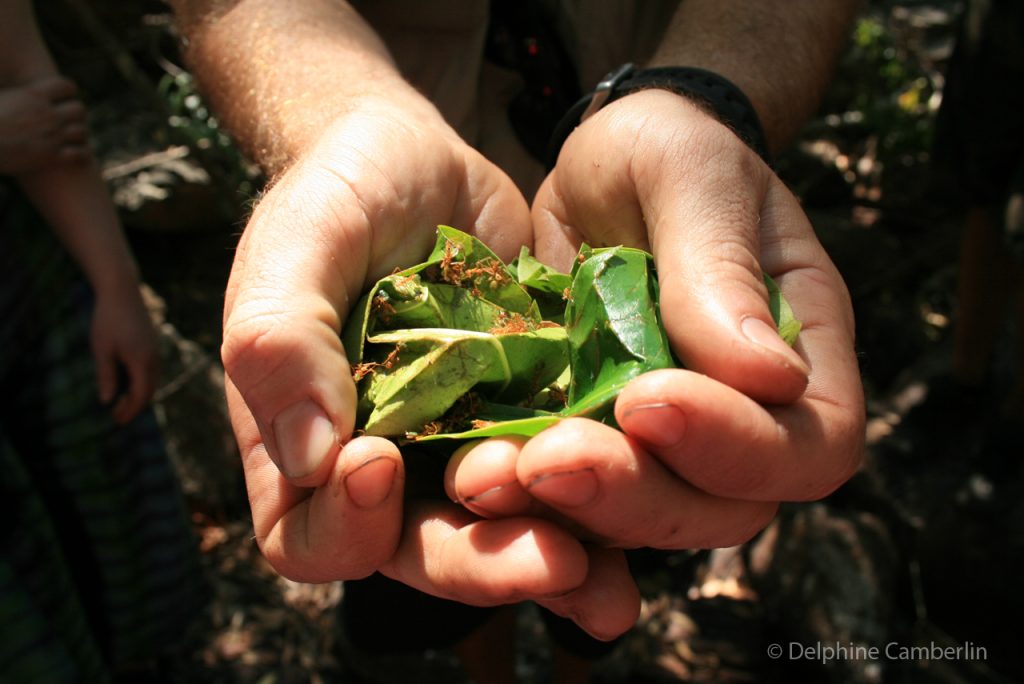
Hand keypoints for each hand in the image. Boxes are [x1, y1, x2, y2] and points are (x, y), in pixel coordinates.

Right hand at [0, 76, 88, 174]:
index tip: (62, 99)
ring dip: (78, 136)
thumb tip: (14, 88)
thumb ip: (15, 93)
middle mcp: (48, 114)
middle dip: (75, 115)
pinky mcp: (52, 157)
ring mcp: (52, 136)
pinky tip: (73, 156)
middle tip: (68, 121)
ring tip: (71, 140)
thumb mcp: (0, 97)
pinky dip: (80, 155)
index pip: (67, 86)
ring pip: (83, 132)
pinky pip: (81, 154)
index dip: (67, 93)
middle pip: (80, 109)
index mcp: (34, 95)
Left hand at [90, 280, 160, 423]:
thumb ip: (106, 376)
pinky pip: (152, 371)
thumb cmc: (108, 320)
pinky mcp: (153, 344)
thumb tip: (107, 401)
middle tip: (117, 417)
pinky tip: (128, 383)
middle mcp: (154, 359)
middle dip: (135, 406)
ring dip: (139, 395)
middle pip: (149, 391)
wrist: (122, 291)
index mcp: (142, 362)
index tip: (116, 421)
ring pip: (152, 381)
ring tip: (121, 403)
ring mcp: (155, 351)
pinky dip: (142, 382)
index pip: (140, 395)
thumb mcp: (102, 350)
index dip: (129, 411)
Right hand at [221, 97, 639, 639]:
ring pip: (507, 533)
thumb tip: (313, 458)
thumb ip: (280, 342)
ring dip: (557, 558)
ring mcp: (465, 449)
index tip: (378, 461)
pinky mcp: (531, 419)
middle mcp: (390, 471)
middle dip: (484, 565)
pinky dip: (606, 505)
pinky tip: (651, 509)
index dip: (346, 527)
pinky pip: (569, 479)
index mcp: (309, 448)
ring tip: (610, 575)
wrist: (417, 160)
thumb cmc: (335, 199)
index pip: (310, 539)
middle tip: (551, 558)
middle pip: (426, 556)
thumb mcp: (294, 250)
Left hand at [446, 89, 863, 551]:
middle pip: (722, 509)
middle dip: (637, 495)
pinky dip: (520, 497)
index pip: (809, 446)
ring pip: (639, 520)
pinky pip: (567, 496)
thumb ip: (721, 265)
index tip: (646, 398)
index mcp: (803, 353)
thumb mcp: (692, 176)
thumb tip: (771, 376)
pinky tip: (469, 471)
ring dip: (566, 510)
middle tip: (551, 460)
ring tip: (488, 473)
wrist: (597, 168)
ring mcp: (666, 442)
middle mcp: (744, 417)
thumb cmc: (667, 150)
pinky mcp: (593, 442)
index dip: (737, 447)